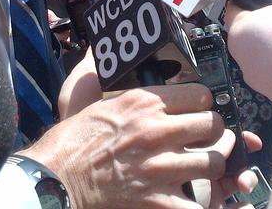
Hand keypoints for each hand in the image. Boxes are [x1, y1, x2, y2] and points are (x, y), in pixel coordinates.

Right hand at [21, 82, 251, 208]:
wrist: (56, 176)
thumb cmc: (74, 139)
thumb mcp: (104, 102)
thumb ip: (135, 95)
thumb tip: (137, 75)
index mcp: (144, 102)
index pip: (200, 95)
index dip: (203, 103)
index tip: (198, 109)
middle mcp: (156, 131)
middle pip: (213, 126)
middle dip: (214, 133)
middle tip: (206, 138)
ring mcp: (160, 168)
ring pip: (214, 163)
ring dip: (211, 166)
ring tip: (202, 167)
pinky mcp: (158, 201)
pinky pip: (199, 205)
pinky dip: (200, 203)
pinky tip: (192, 197)